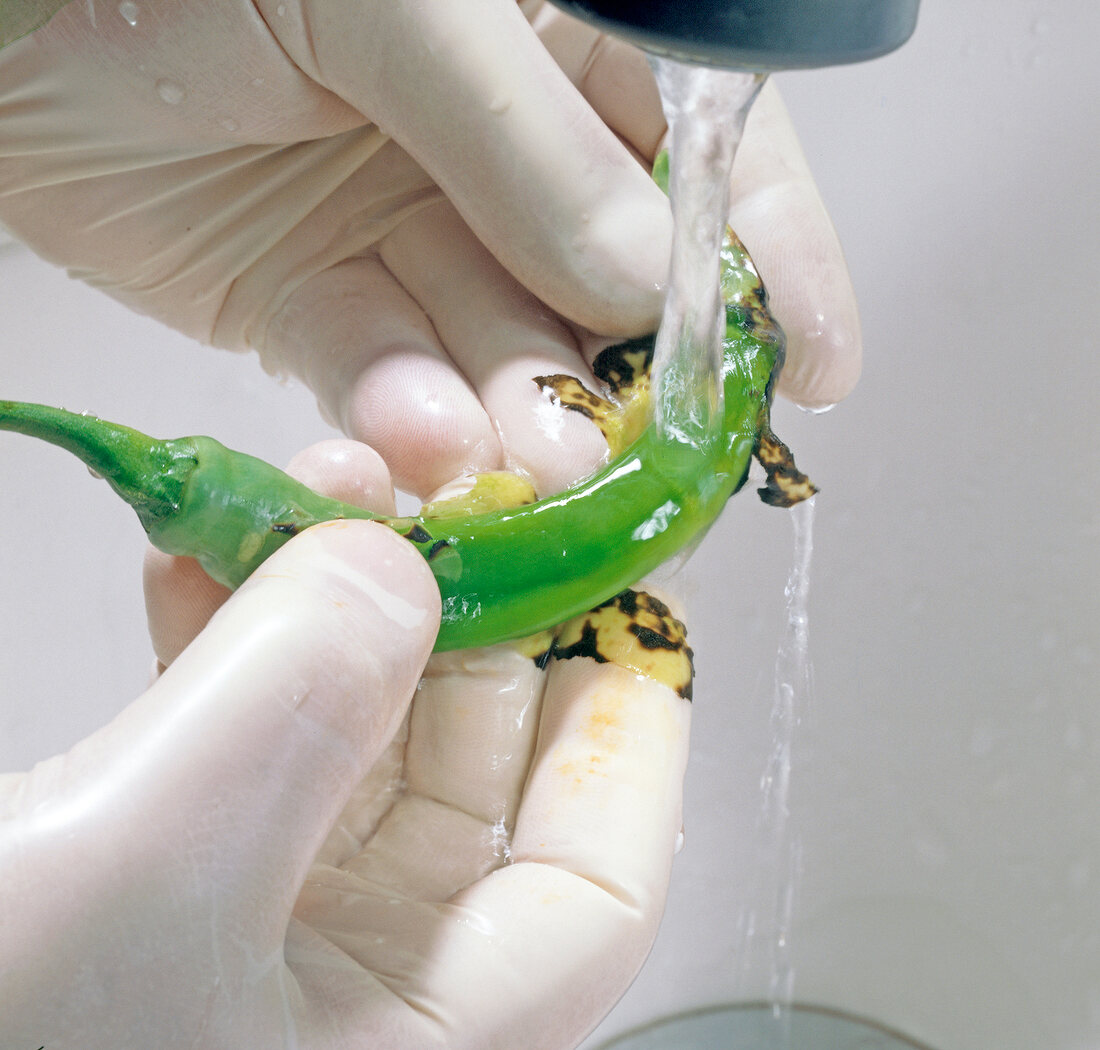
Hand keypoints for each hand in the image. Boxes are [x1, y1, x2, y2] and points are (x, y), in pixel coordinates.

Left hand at [0, 0, 858, 496]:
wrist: (5, 16)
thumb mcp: (392, 3)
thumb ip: (524, 143)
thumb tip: (644, 281)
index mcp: (553, 36)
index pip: (703, 155)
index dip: (768, 261)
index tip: (814, 366)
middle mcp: (498, 143)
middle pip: (604, 284)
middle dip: (615, 381)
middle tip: (617, 462)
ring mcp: (412, 227)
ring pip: (497, 349)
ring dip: (509, 419)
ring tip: (511, 470)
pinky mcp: (323, 303)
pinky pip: (385, 374)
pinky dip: (399, 418)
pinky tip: (406, 443)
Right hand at [0, 441, 690, 1049]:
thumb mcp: (137, 877)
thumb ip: (291, 706)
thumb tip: (394, 565)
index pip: (597, 885)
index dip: (625, 729)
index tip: (622, 589)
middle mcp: (358, 1007)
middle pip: (476, 787)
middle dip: (461, 620)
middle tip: (448, 495)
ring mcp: (257, 948)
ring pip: (357, 747)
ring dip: (341, 612)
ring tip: (321, 491)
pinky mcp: (165, 890)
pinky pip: (247, 749)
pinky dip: (238, 647)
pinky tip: (207, 560)